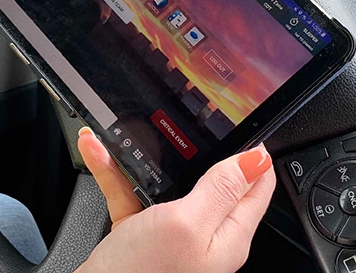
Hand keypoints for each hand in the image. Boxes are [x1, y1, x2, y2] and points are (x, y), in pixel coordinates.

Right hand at [76, 128, 274, 272]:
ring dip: (145, 156)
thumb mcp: (187, 223)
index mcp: (228, 235)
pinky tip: (98, 153)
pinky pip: (132, 193)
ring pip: (166, 182)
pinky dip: (116, 173)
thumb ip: (221, 189)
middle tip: (184, 120)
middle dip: (195, 147)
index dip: (252, 152)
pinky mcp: (141, 233)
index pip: (256, 186)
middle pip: (211, 179)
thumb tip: (257, 159)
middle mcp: (205, 235)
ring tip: (127, 132)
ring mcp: (172, 235)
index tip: (241, 122)